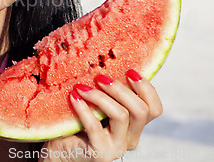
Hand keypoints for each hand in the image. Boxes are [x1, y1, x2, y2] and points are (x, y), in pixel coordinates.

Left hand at [40, 70, 162, 160]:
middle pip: (142, 110)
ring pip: (122, 116)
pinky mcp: (100, 154)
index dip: (146, 88)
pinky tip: (74, 97)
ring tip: (81, 86)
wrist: (59, 149)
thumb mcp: (95, 105)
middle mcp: (130, 138)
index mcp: (134, 126)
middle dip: (121, 89)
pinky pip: (95, 127)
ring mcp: (116, 148)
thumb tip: (106, 60)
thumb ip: (106, 92)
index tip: (129, 70)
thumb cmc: (75, 123)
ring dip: (100, 96)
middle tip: (100, 77)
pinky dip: (84, 108)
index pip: (155, 108)